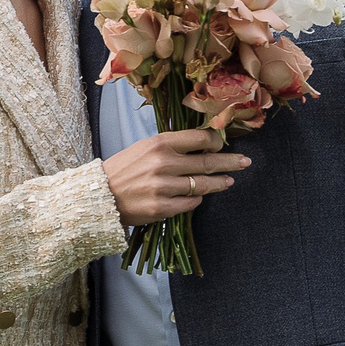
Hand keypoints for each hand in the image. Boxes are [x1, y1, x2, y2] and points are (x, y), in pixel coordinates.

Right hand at [101, 128, 250, 226]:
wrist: (99, 196)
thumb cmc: (123, 169)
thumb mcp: (144, 148)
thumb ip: (171, 145)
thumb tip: (203, 145)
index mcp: (159, 143)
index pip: (200, 138)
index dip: (217, 141)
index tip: (224, 144)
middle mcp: (163, 163)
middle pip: (208, 162)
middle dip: (230, 162)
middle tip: (245, 162)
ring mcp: (163, 187)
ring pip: (202, 185)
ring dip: (219, 183)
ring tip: (228, 181)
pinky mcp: (162, 208)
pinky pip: (190, 203)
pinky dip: (197, 200)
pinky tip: (199, 196)